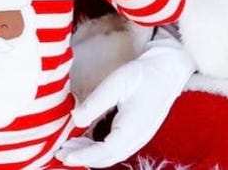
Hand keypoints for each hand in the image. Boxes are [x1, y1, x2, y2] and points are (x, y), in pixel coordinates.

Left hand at [55, 31, 194, 167]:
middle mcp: (137, 139)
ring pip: (111, 155)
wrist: (167, 70)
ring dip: (90, 154)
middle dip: (82, 158)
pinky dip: (99, 149)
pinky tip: (86, 140)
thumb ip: (95, 104)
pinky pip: (117, 148)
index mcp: (131, 129)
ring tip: (69, 147)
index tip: (63, 155)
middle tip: (59, 152)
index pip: (103, 152)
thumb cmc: (142, 74)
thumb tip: (74, 119)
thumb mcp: (115, 84)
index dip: (82, 156)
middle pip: (106, 158)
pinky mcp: (138, 132)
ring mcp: (139, 137)